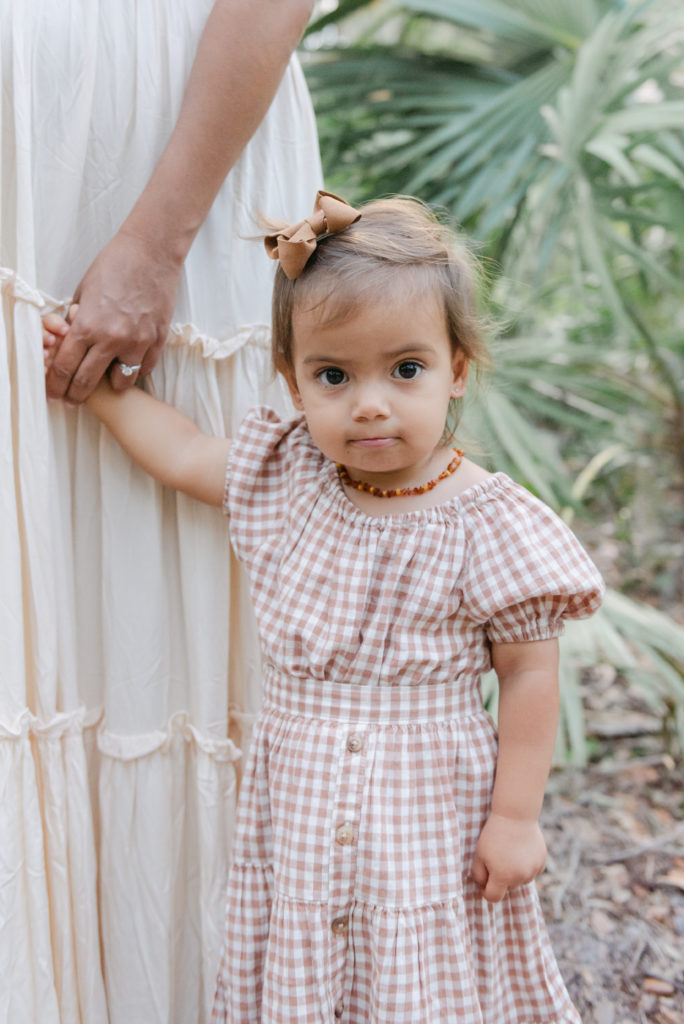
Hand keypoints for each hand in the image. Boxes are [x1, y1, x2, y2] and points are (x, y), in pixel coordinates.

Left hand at [44, 228, 181, 402]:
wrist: (150, 253)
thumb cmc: (115, 265)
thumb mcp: (83, 291)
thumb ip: (78, 320)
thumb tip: (73, 338)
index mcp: (88, 325)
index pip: (65, 366)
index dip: (56, 384)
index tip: (56, 392)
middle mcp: (111, 339)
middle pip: (88, 380)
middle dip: (77, 394)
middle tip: (74, 400)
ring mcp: (137, 342)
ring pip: (121, 381)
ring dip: (112, 382)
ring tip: (108, 377)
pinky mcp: (157, 340)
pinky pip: (145, 368)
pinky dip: (137, 368)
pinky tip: (131, 362)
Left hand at [470, 813, 546, 902]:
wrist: (515, 816)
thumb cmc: (494, 834)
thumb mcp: (479, 854)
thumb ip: (478, 875)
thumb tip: (484, 886)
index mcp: (503, 877)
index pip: (493, 897)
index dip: (486, 891)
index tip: (483, 882)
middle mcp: (520, 878)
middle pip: (508, 888)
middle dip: (501, 878)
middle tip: (497, 858)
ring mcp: (533, 871)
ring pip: (520, 880)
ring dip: (514, 873)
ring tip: (509, 853)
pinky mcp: (542, 863)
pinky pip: (531, 872)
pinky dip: (526, 866)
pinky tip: (520, 851)